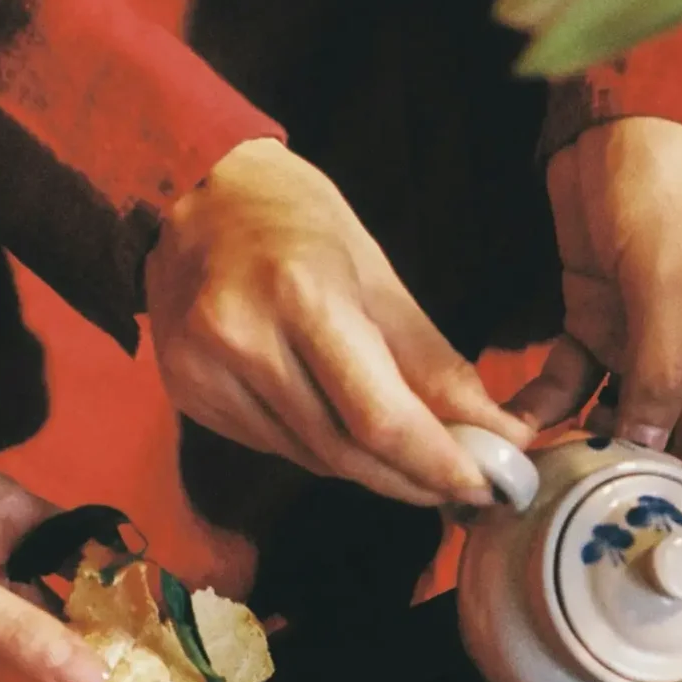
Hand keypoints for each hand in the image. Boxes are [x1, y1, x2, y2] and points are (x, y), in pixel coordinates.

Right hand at [146, 138, 534, 505]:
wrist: (185, 193)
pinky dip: (323, 451)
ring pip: (311, 458)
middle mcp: (243, 339)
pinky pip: (276, 446)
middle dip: (413, 479)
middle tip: (462, 488)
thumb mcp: (375, 272)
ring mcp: (205, 372)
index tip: (488, 485)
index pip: (379, 416)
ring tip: (414, 463)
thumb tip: (496, 430)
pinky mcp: (188, 394)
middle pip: (345, 450)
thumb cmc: (294, 218)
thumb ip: (431, 361)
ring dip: (372, 471)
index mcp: (301, 294)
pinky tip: (343, 430)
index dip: (437, 463)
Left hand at [511, 118, 681, 485]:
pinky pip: (569, 380)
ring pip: (607, 414)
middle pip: (660, 437)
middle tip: (566, 518)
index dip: (680, 489)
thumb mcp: (662, 273)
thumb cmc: (661, 181)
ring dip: (571, 445)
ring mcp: (639, 338)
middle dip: (616, 475)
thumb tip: (649, 439)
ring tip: (530, 483)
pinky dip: (543, 404)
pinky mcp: (593, 319)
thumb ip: (658, 361)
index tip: (635, 531)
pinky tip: (510, 429)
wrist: (616, 112)